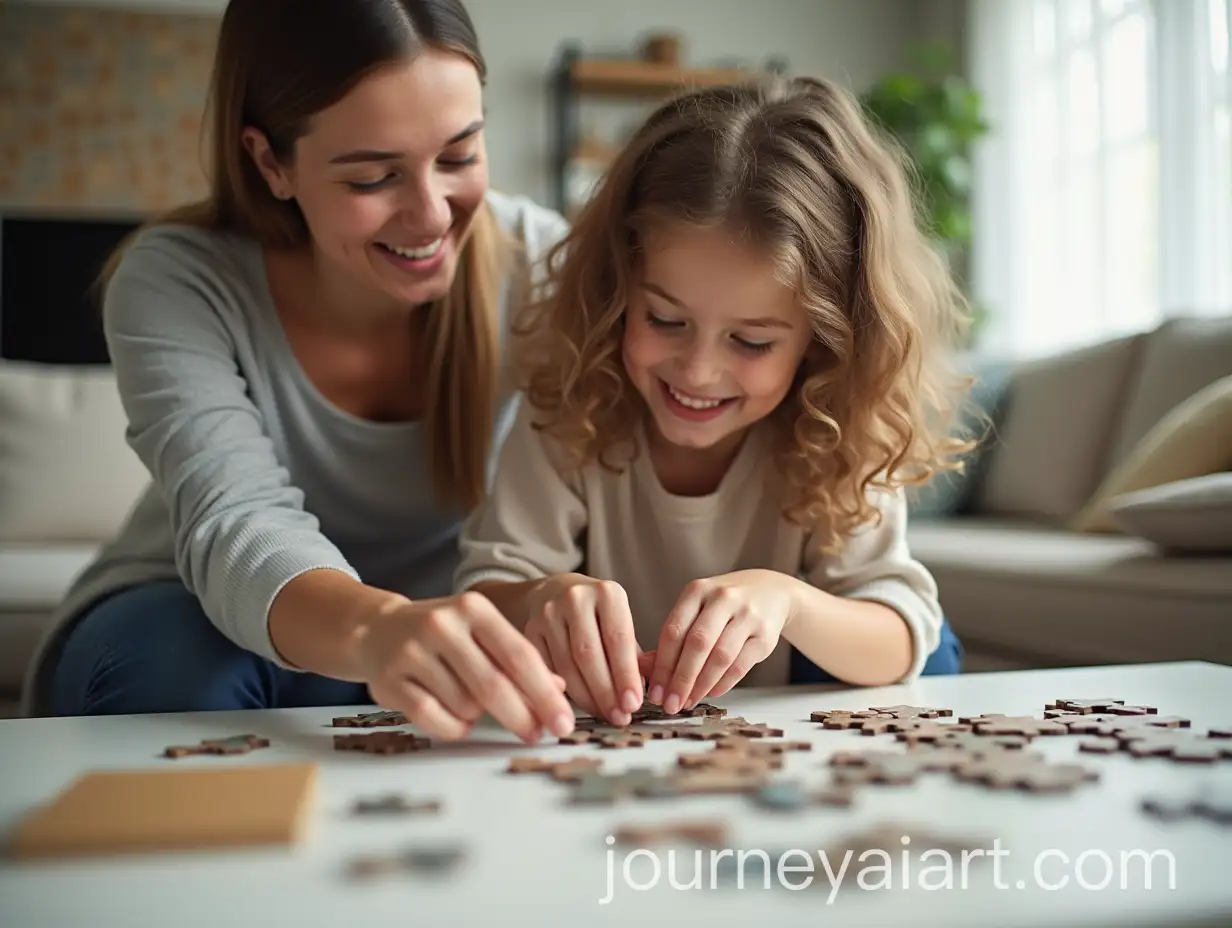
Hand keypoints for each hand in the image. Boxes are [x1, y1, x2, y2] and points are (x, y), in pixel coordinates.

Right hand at [355, 591, 575, 743]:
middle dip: (522, 717)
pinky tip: (456, 719)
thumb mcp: (483, 633)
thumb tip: (559, 690)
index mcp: (473, 608)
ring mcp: (412, 652)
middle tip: (537, 735)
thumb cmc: (444, 636)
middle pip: (494, 685)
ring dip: (478, 717)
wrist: (377, 629)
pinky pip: (434, 719)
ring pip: (465, 705)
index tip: (564, 721)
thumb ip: (519, 659)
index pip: (519, 655)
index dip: (545, 693)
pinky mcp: (389, 681)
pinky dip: (453, 727)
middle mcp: (442, 624)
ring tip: (471, 704)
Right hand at [523, 573, 645, 725]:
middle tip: (620, 717)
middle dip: (606, 692)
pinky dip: (562, 692)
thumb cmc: (597, 615)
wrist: (554, 592)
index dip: (626, 675)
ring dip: (586, 697)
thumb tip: (649, 687)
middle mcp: (576, 598)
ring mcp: (548, 613)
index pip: (618, 638)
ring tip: (603, 714)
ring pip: (566, 665)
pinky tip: (576, 707)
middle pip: (589, 654)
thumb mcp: (621, 622)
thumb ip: (636, 655)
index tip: (633, 703)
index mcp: (608, 593)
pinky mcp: (529, 630)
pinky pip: (547, 669)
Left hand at [645, 570, 795, 714]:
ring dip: (701, 685)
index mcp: (697, 590)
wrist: (770, 591)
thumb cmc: (723, 605)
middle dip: (681, 679)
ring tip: (688, 701)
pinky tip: (711, 693)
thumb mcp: (696, 609)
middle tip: (670, 704)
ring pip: (720, 656)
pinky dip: (723, 683)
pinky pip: (741, 664)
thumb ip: (673, 637)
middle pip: (697, 644)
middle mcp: (723, 598)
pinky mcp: (766, 634)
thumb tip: (642, 670)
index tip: (655, 691)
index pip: (674, 630)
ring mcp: (747, 615)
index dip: (662, 665)